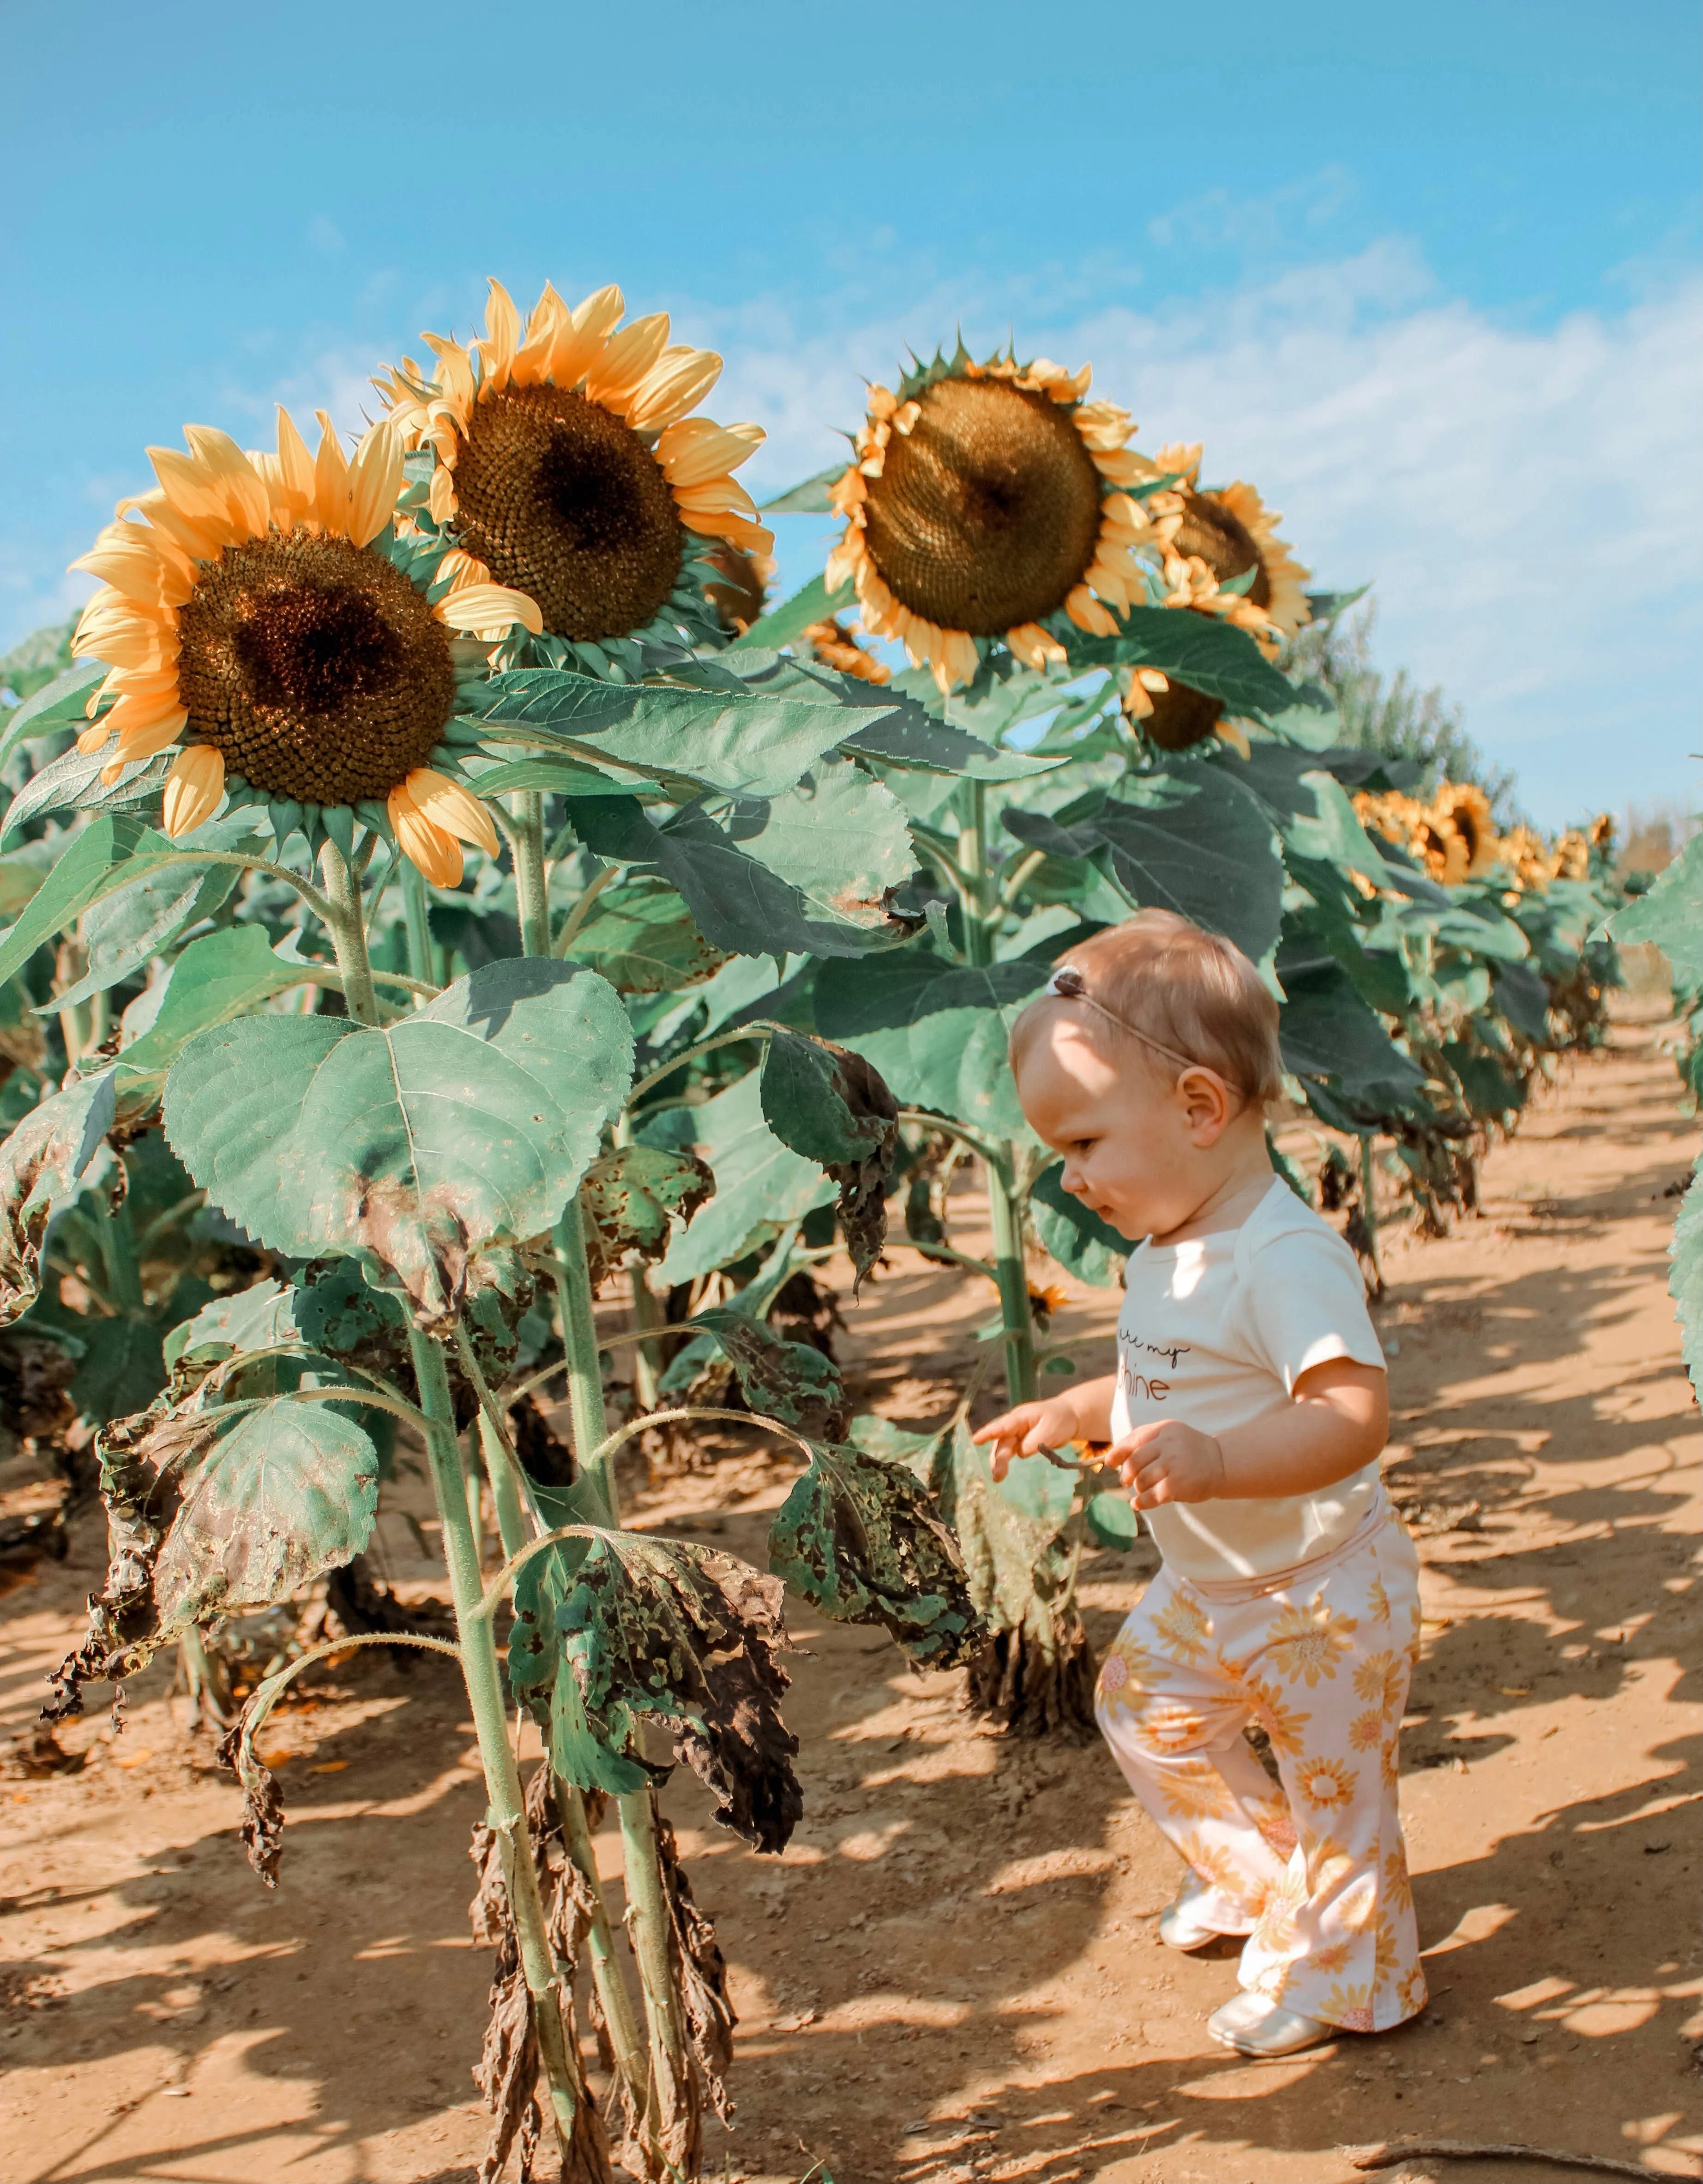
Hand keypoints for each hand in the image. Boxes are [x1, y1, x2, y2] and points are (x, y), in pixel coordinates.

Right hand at [972, 1397, 1084, 1481]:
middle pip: (1002, 1441)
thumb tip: (1020, 1453)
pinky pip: (1009, 1452)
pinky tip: (1001, 1473)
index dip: (989, 1433)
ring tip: (998, 1478)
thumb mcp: (1051, 1430)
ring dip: (999, 1462)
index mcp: (1021, 1417)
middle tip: (997, 1474)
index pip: (1004, 1425)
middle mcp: (1015, 1425)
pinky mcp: (1020, 1442)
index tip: (976, 1440)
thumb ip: (1034, 1442)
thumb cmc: (1059, 1420)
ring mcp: (1017, 1434)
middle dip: (997, 1457)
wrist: (1068, 1417)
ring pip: (1003, 1448)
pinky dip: (1004, 1461)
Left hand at [1111, 1419, 1226, 1506]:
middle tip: (1126, 1481)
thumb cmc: (1191, 1450)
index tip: (1109, 1462)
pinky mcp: (1177, 1485)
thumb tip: (1113, 1457)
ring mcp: (1173, 1465)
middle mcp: (1167, 1445)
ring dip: (1138, 1488)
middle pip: (1134, 1462)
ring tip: (1141, 1490)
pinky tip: (1138, 1504)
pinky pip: (1151, 1496)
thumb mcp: (1171, 1435)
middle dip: (1126, 1474)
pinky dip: (1141, 1502)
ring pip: (1141, 1480)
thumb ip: (1147, 1440)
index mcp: (1164, 1429)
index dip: (1118, 1452)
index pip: (1134, 1439)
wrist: (1222, 1463)